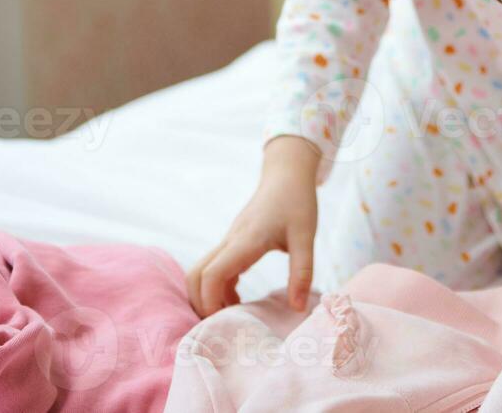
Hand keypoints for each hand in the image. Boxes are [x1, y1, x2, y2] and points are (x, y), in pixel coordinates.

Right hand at [185, 135, 320, 318]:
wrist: (287, 174)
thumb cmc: (297, 202)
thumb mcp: (305, 237)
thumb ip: (302, 273)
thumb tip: (297, 309)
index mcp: (245, 241)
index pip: (212, 274)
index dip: (210, 302)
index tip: (223, 323)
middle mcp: (230, 241)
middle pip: (196, 275)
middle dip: (199, 303)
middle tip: (219, 327)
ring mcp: (229, 241)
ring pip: (202, 271)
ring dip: (208, 296)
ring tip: (230, 320)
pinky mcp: (233, 242)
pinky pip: (215, 268)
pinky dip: (218, 289)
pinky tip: (237, 302)